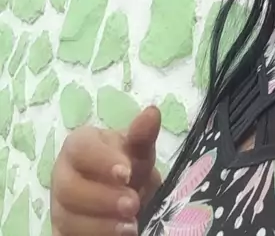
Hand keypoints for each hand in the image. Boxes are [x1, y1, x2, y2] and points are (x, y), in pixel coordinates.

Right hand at [51, 105, 161, 234]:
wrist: (122, 191)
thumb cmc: (127, 163)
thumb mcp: (138, 149)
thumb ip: (142, 135)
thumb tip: (152, 113)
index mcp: (78, 146)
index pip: (80, 149)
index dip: (101, 161)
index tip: (127, 173)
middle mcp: (62, 175)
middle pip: (68, 188)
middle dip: (102, 198)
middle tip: (133, 204)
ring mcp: (59, 206)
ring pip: (67, 219)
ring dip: (100, 225)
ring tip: (130, 227)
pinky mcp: (61, 232)